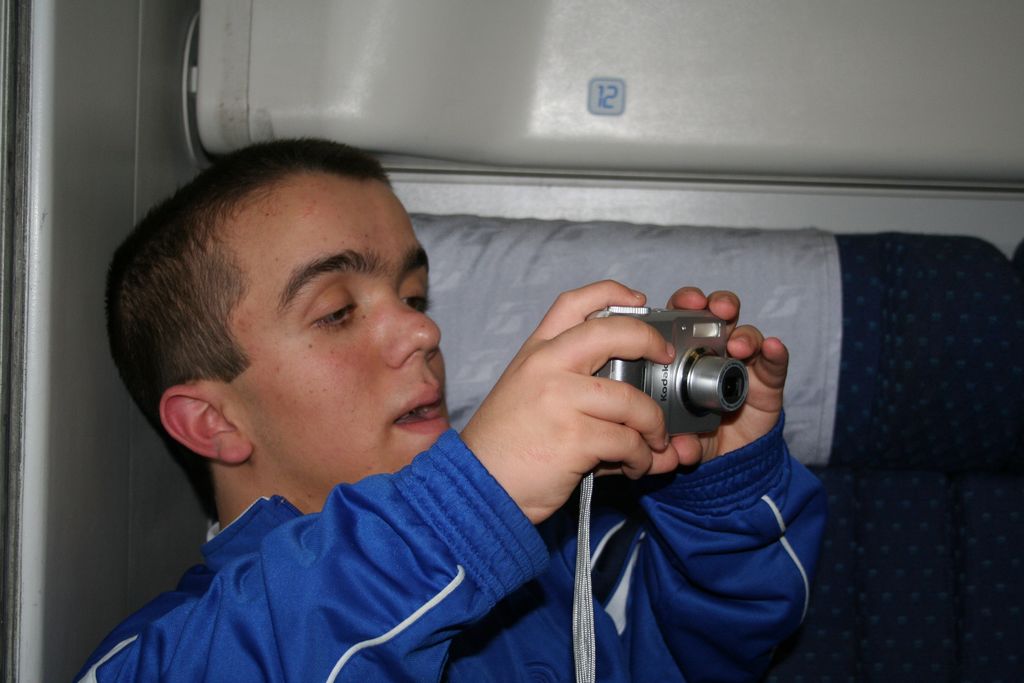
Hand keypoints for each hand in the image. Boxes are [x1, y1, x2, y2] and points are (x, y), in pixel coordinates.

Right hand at [461, 281, 683, 523]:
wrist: (478, 484)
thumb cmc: (505, 443)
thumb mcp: (526, 391)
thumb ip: (570, 379)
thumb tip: (631, 386)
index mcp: (536, 352)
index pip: (574, 302)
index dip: (612, 293)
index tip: (639, 300)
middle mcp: (547, 367)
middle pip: (614, 334)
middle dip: (651, 343)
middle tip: (664, 359)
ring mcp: (561, 400)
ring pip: (632, 401)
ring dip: (653, 425)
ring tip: (653, 442)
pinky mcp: (574, 438)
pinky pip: (628, 441)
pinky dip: (641, 457)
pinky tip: (635, 465)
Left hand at [666, 287, 788, 465]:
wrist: (731, 458)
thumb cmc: (697, 436)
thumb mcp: (681, 439)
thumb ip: (681, 443)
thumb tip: (684, 449)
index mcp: (684, 355)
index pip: (683, 319)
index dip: (685, 304)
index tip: (686, 303)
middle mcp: (714, 352)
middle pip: (718, 316)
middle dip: (718, 305)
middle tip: (717, 310)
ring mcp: (743, 364)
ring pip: (746, 336)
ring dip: (744, 335)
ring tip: (739, 345)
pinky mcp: (768, 381)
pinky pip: (774, 363)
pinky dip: (776, 353)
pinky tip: (773, 348)